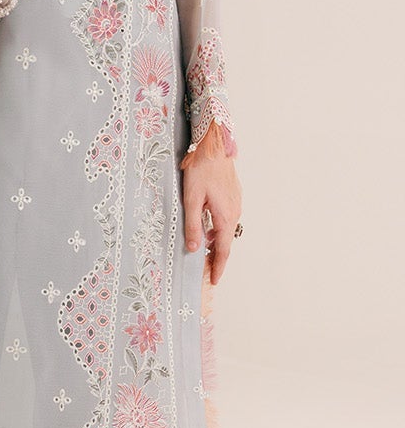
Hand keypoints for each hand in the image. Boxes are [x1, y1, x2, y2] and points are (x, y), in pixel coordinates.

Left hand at [180, 121, 241, 285]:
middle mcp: (235, 212)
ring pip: (226, 229)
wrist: (214, 146)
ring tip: (203, 251)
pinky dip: (217, 228)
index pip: (222, 250)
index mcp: (226, 216)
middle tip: (208, 272)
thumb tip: (193, 248)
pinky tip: (206, 227)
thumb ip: (192, 225)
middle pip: (226, 242)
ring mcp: (236, 203)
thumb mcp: (191, 199)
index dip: (218, 266)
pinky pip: (226, 218)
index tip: (214, 280)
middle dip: (217, 258)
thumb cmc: (201, 170)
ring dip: (216, 242)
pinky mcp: (233, 195)